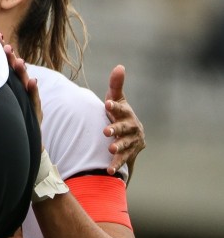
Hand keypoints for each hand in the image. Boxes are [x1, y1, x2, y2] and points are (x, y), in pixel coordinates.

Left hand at [0, 33, 41, 126]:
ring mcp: (27, 99)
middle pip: (15, 70)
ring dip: (22, 72)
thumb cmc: (7, 117)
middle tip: (6, 47)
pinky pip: (34, 100)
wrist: (20, 139)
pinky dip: (33, 91)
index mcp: (10, 84)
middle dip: (11, 58)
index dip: (3, 51)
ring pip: (25, 83)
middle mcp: (20, 89)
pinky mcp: (34, 112)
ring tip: (18, 62)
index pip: (6, 65)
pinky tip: (32, 82)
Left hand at [103, 65, 144, 180]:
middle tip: (105, 131)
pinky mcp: (129, 153)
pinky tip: (109, 171)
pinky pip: (123, 159)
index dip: (114, 106)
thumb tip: (120, 66)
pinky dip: (116, 164)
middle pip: (123, 128)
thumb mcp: (116, 99)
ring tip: (110, 149)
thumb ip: (116, 84)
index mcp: (126, 113)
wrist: (129, 134)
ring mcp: (131, 141)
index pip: (121, 108)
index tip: (107, 103)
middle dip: (115, 129)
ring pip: (125, 144)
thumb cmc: (118, 112)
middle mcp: (131, 127)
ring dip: (118, 147)